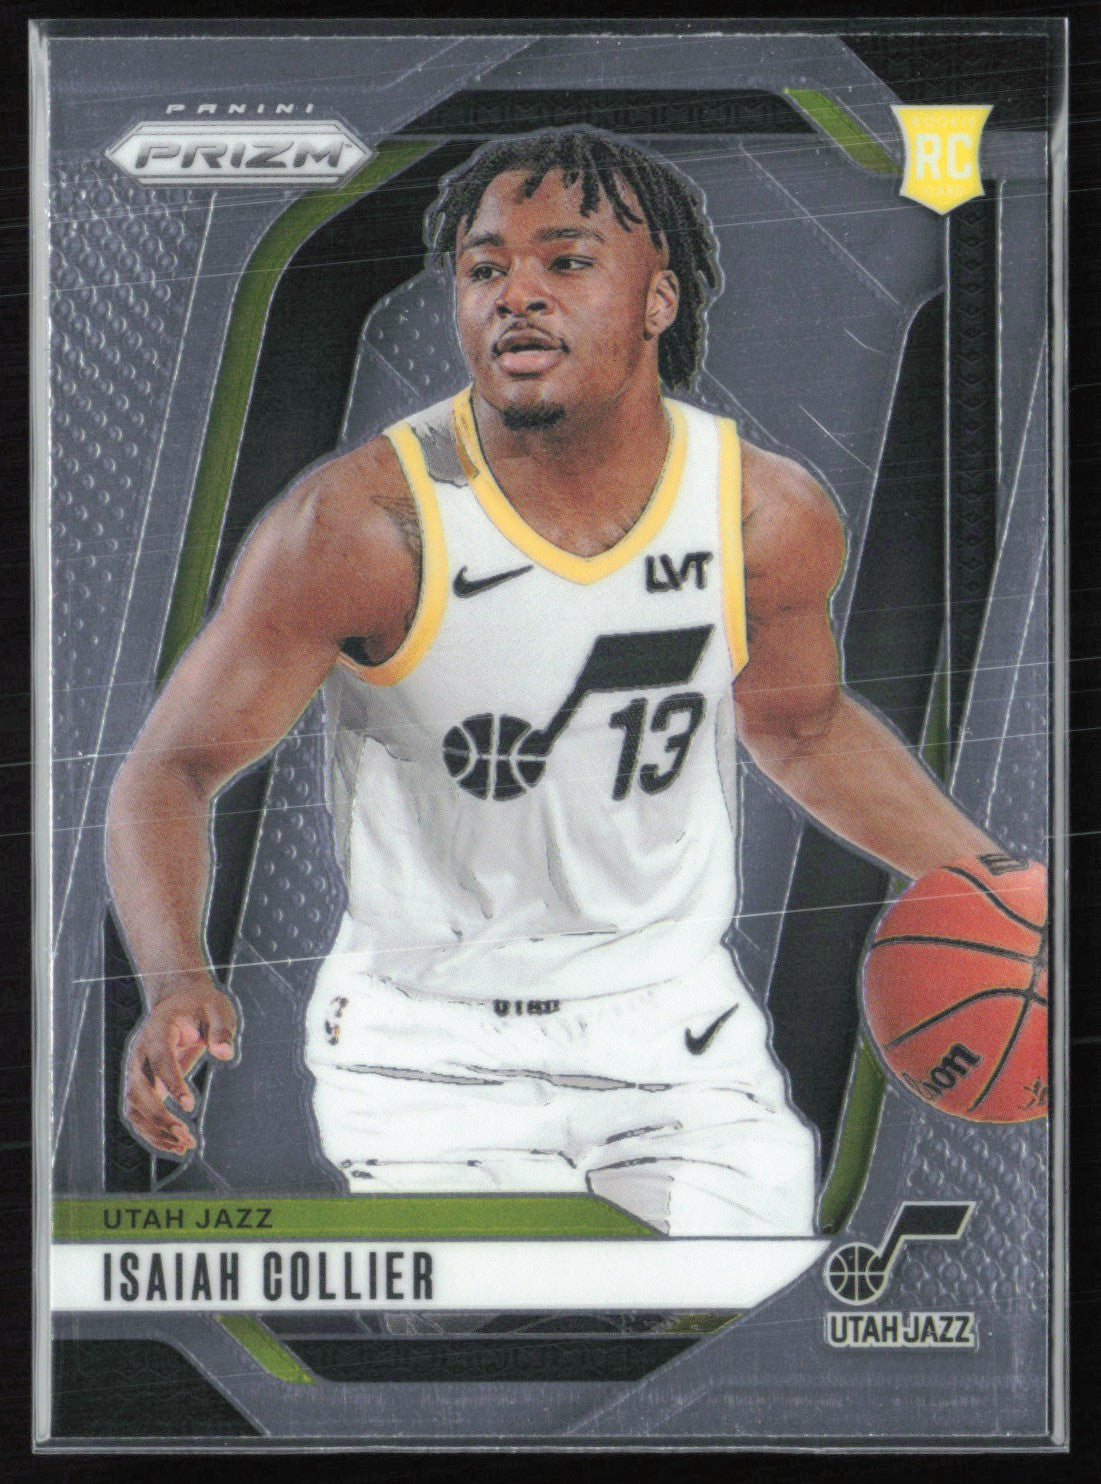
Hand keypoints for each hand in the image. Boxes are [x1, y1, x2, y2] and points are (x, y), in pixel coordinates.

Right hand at [122, 981, 237, 1155]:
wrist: (179, 1002)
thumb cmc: (201, 1006)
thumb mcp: (217, 1008)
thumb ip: (221, 1030)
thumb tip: (224, 1054)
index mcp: (157, 1030)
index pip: (159, 1058)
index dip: (172, 1082)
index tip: (190, 1106)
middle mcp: (140, 1052)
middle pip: (138, 1089)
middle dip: (160, 1116)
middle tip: (187, 1136)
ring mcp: (136, 1070)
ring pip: (133, 1107)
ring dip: (155, 1130)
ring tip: (185, 1145)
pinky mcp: (140, 1084)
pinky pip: (138, 1113)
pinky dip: (153, 1132)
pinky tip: (177, 1144)